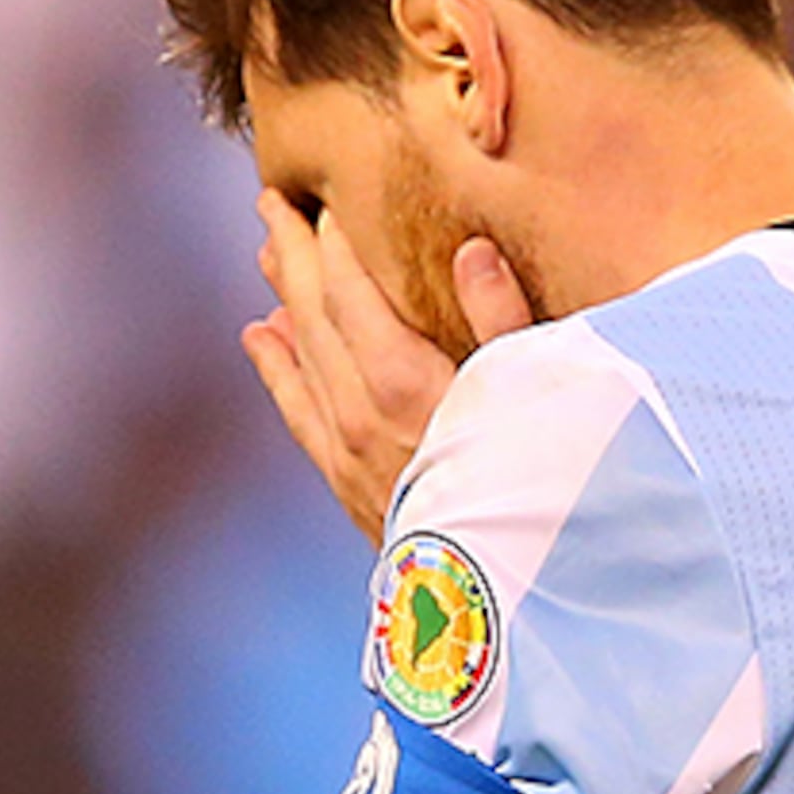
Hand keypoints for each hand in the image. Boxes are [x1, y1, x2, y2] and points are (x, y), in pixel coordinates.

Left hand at [241, 192, 536, 542]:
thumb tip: (471, 252)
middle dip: (293, 253)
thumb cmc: (527, 490)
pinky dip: (275, 366)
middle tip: (272, 201)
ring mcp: (344, 449)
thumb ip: (503, 323)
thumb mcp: (533, 401)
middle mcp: (359, 412)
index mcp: (403, 383)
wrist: (489, 596)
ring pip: (299, 355)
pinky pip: (296, 409)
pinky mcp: (343, 481)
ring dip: (282, 298)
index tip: (327, 197)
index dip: (335, 240)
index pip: (350, 290)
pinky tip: (260, 337)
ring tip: (267, 251)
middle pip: (312, 314)